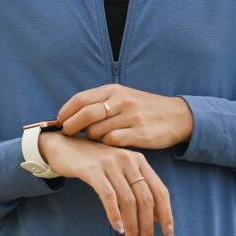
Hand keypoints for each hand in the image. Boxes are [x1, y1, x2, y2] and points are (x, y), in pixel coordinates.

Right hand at [39, 131, 172, 235]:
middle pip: (146, 198)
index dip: (166, 214)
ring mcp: (111, 163)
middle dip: (148, 225)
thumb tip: (157, 217)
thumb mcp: (120, 172)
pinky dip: (114, 214)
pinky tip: (117, 228)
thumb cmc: (95, 163)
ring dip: (132, 225)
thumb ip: (137, 189)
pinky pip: (108, 195)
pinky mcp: (92, 169)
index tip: (169, 234)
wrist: (64, 145)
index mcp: (139, 161)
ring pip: (128, 200)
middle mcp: (128, 160)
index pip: (160, 190)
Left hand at [57, 83, 193, 148]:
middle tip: (66, 133)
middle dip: (70, 126)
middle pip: (85, 114)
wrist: (176, 116)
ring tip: (92, 140)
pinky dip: (106, 145)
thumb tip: (71, 113)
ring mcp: (132, 117)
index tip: (59, 121)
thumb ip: (100, 102)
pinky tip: (108, 146)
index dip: (65, 111)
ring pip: (96, 131)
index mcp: (115, 89)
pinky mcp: (140, 134)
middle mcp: (122, 100)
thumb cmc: (144, 107)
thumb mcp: (123, 96)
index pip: (81, 99)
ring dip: (90, 138)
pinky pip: (112, 142)